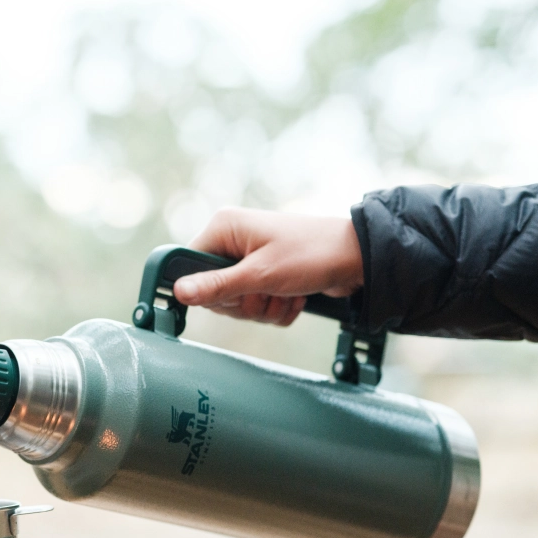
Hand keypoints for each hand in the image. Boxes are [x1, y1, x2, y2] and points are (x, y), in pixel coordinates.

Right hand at [171, 208, 363, 326]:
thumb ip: (216, 287)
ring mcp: (251, 260)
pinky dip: (277, 308)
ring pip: (238, 305)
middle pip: (213, 292)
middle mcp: (234, 242)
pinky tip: (295, 295)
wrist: (360, 258)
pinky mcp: (267, 276)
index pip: (188, 267)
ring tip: (287, 292)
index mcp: (224, 228)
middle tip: (268, 291)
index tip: (229, 294)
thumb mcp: (260, 275)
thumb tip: (177, 292)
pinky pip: (257, 306)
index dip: (206, 289)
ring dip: (264, 308)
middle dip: (244, 303)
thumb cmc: (312, 254)